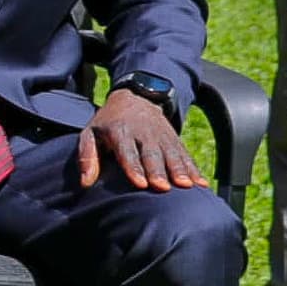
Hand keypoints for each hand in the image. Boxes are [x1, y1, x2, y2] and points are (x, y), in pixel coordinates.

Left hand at [77, 90, 204, 192]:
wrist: (135, 98)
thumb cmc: (108, 123)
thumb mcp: (90, 133)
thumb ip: (87, 156)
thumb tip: (85, 183)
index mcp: (120, 132)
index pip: (127, 152)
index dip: (134, 168)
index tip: (140, 184)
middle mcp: (143, 133)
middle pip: (152, 154)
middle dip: (158, 171)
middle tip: (162, 188)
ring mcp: (162, 136)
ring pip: (172, 154)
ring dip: (179, 170)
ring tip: (186, 186)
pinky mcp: (175, 139)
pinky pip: (185, 155)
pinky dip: (194, 169)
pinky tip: (201, 184)